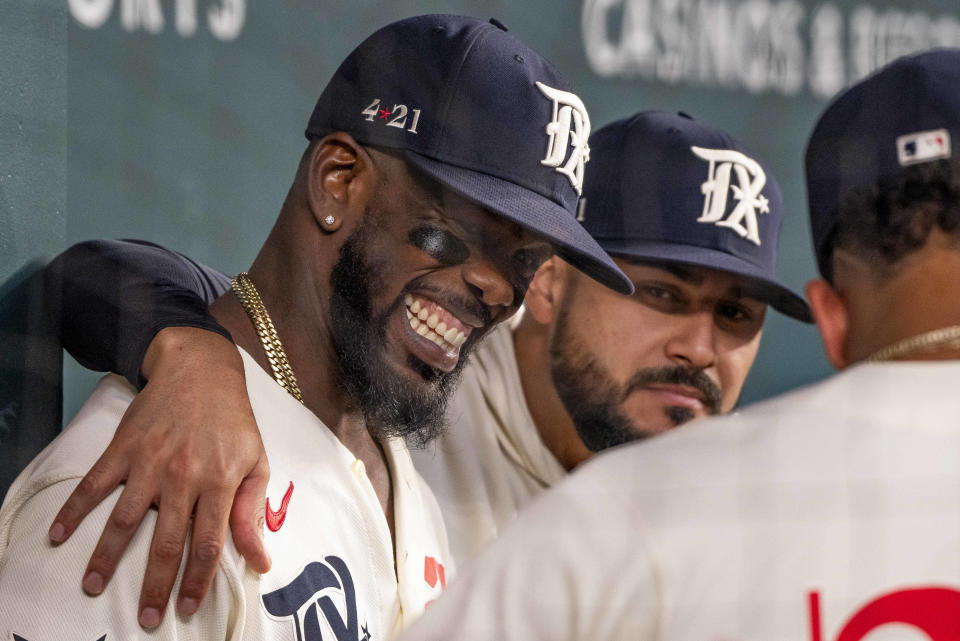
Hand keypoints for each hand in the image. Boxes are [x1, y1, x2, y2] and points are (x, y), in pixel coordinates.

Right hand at [48, 327, 270, 627]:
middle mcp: (185, 476)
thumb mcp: (256, 462)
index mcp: (221, 481)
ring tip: (93, 587)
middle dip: (155, 584)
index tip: (188, 607)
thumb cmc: (233, 421)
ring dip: (106, 557)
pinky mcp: (124, 448)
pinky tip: (59, 535)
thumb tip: (260, 559)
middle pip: (167, 541)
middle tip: (146, 617)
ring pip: (126, 519)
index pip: (209, 543)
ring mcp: (151, 462)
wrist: (201, 370)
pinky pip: (94, 484)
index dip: (198, 580)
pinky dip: (74, 510)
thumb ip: (253, 513)